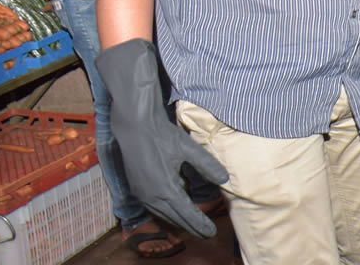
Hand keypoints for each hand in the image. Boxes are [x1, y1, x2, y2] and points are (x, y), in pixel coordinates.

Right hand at [95, 39, 229, 238]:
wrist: (134, 126)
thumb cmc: (163, 136)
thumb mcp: (189, 149)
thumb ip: (207, 166)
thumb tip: (225, 180)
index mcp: (165, 190)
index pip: (186, 213)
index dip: (200, 223)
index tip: (212, 232)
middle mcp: (151, 197)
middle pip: (174, 218)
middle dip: (190, 226)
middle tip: (205, 233)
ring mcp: (141, 194)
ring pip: (163, 213)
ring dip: (178, 220)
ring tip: (193, 225)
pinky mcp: (137, 188)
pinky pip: (154, 206)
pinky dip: (167, 211)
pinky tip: (174, 209)